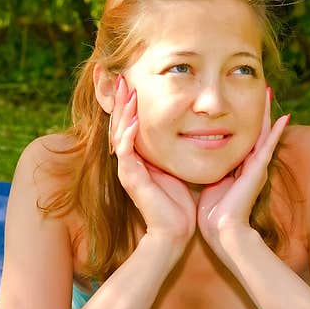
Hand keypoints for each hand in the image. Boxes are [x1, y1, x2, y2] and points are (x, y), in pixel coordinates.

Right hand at [110, 75, 195, 246]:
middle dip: (120, 100)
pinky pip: (125, 151)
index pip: (129, 124)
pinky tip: (133, 120)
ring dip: (124, 111)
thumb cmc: (180, 204)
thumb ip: (176, 150)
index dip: (129, 104)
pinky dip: (128, 134)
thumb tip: (190, 131)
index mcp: (139, 158)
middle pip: (119, 123)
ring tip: (127, 92)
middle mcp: (129, 162)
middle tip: (122, 77)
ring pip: (119, 134)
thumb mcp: (178, 168)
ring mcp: (127, 170)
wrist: (176, 231)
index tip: (132, 82)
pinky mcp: (130, 179)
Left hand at [197, 89, 289, 254]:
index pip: (243, 138)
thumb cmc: (212, 211)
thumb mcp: (210, 181)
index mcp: (239, 167)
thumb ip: (209, 168)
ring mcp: (257, 167)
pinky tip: (284, 117)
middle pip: (255, 131)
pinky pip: (268, 146)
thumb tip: (196, 154)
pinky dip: (276, 131)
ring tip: (268, 93)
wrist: (222, 229)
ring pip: (263, 133)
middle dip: (257, 111)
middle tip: (261, 89)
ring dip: (266, 113)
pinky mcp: (258, 170)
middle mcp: (251, 164)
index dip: (242, 120)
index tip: (241, 101)